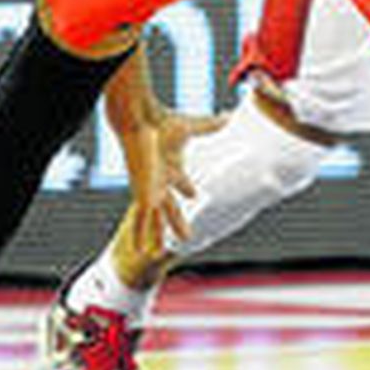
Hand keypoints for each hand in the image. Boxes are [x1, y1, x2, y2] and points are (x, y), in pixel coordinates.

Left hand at [121, 108, 225, 259]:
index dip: (187, 188)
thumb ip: (211, 125)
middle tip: (186, 236)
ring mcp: (150, 191)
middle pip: (170, 207)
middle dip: (177, 222)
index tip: (194, 195)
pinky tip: (139, 251)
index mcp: (170, 167)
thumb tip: (230, 115)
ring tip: (157, 254)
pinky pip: (142, 221)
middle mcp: (159, 182)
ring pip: (155, 220)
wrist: (141, 126)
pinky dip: (140, 236)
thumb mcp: (192, 127)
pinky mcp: (143, 196)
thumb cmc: (163, 123)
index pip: (181, 181)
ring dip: (158, 237)